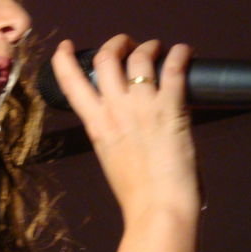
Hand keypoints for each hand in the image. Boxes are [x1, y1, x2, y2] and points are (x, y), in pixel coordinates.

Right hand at [51, 35, 199, 223]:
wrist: (158, 208)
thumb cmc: (137, 194)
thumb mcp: (111, 158)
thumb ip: (113, 135)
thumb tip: (126, 125)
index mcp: (96, 125)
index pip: (70, 82)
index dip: (65, 59)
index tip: (66, 46)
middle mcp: (115, 109)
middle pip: (106, 58)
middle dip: (115, 44)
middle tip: (127, 45)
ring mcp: (143, 105)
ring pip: (139, 57)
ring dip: (148, 46)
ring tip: (158, 48)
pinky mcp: (172, 107)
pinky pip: (174, 68)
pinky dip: (180, 54)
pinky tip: (185, 51)